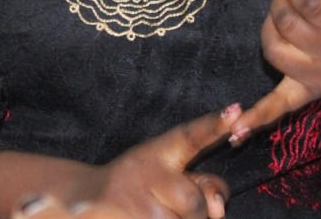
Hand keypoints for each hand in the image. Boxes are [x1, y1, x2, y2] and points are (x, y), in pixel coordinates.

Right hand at [68, 107, 237, 218]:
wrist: (85, 199)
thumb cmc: (139, 186)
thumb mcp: (168, 174)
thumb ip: (203, 185)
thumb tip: (219, 211)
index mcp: (160, 152)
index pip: (191, 136)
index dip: (213, 125)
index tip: (235, 111)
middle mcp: (147, 173)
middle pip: (194, 202)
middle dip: (193, 213)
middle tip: (170, 206)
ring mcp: (135, 202)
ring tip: (155, 213)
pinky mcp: (129, 218)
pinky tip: (147, 217)